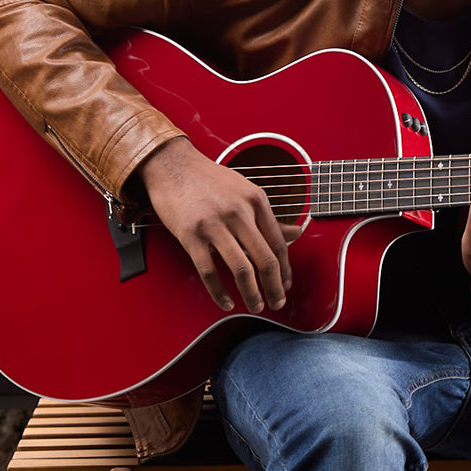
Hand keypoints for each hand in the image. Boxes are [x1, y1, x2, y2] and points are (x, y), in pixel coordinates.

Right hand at [139, 137, 300, 313]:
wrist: (172, 164)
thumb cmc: (210, 179)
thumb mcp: (245, 191)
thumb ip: (269, 217)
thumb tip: (298, 233)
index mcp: (256, 201)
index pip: (278, 243)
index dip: (285, 270)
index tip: (286, 286)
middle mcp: (239, 212)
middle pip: (266, 259)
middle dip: (274, 287)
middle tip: (277, 303)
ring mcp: (214, 224)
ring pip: (242, 269)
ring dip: (252, 294)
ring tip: (256, 306)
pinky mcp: (191, 235)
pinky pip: (209, 272)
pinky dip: (219, 292)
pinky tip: (226, 302)